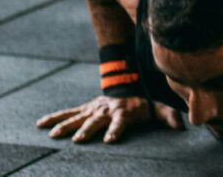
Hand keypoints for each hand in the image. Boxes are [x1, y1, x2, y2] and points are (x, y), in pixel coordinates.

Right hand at [35, 95, 183, 143]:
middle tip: (78, 140)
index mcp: (124, 112)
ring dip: (66, 126)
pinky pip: (68, 112)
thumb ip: (169, 117)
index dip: (115, 131)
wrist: (131, 82)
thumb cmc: (145, 101)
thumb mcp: (159, 108)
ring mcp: (95, 108)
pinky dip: (54, 117)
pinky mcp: (86, 108)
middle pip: (96, 121)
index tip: (109, 140)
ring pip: (78, 117)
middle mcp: (107, 110)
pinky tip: (40, 124)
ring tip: (53, 135)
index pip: (120, 122)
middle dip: (87, 130)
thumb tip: (182, 127)